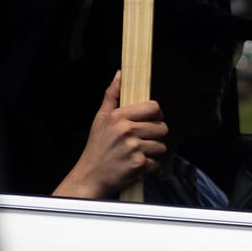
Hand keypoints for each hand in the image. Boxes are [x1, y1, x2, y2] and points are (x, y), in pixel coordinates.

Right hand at [53, 72, 166, 200]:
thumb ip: (112, 95)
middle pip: (161, 128)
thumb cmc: (96, 147)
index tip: (152, 119)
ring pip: (161, 146)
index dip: (157, 113)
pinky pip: (156, 163)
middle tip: (146, 139)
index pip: (153, 107)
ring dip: (154, 152)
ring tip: (141, 152)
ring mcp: (133, 148)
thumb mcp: (100, 118)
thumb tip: (120, 75)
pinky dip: (150, 167)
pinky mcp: (138, 165)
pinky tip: (138, 164)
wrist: (90, 175)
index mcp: (119, 117)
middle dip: (156, 135)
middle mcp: (127, 131)